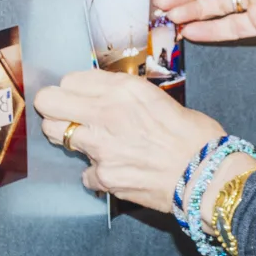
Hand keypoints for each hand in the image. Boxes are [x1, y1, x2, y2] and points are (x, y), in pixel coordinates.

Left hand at [30, 68, 222, 211]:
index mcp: (124, 89)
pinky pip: (84, 171)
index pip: (70, 79)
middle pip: (48, 101)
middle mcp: (107, 112)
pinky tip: (116, 170)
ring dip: (68, 135)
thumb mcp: (159, 98)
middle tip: (69, 115)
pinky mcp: (103, 176)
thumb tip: (101, 95)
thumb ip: (125, 94)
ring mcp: (101, 147)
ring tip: (92, 140)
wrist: (207, 175)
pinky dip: (96, 172)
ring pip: (54, 133)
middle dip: (55, 107)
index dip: (74, 89)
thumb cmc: (194, 135)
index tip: (81, 96)